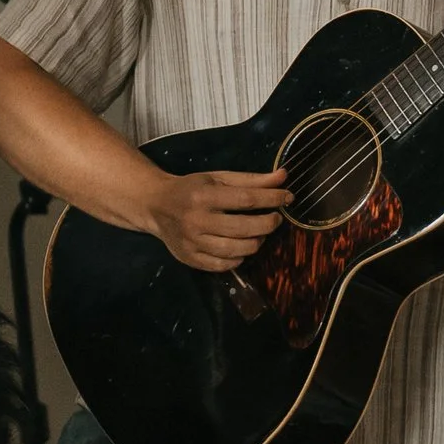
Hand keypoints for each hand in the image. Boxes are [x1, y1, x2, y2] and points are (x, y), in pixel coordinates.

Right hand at [136, 161, 291, 271]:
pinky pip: (223, 266)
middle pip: (244, 228)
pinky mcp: (190, 259)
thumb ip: (251, 180)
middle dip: (269, 224)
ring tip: (259, 233)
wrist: (155, 205)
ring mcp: (192, 242)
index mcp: (203, 195)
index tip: (288, 197)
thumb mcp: (219, 178)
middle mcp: (196, 220)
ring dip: (256, 242)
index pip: (246, 199)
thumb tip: (284, 177)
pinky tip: (241, 248)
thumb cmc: (191, 189)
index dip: (272, 199)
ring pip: (237, 250)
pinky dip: (239, 258)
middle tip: (275, 219)